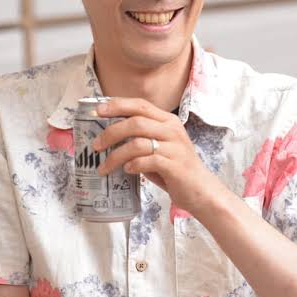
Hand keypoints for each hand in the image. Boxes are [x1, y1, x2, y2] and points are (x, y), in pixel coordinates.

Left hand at [93, 97, 220, 215]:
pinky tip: (127, 171)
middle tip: (96, 146)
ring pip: (137, 143)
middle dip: (111, 133)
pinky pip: (148, 161)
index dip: (118, 105)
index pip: (140, 105)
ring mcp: (175, 147)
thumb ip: (140, 138)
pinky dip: (133, 165)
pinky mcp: (175, 166)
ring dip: (116, 155)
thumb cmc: (175, 169)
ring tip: (104, 167)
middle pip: (135, 122)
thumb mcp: (158, 148)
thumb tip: (108, 136)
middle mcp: (172, 130)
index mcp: (167, 121)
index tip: (98, 111)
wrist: (201, 191)